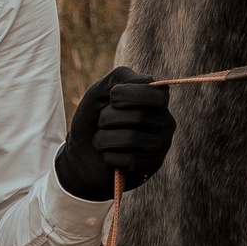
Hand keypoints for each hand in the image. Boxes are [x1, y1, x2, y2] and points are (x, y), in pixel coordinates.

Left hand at [56, 67, 176, 199]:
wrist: (81, 154)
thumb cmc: (94, 119)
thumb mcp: (102, 91)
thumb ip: (122, 77)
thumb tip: (149, 83)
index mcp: (157, 102)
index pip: (158, 94)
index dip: (130, 94)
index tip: (112, 99)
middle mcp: (165, 123)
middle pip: (139, 116)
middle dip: (108, 117)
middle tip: (101, 123)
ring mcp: (160, 147)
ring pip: (131, 139)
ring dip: (104, 139)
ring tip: (100, 140)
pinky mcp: (150, 168)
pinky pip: (128, 160)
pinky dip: (108, 157)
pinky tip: (107, 156)